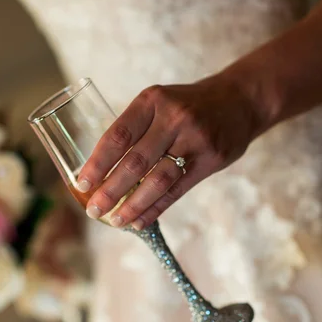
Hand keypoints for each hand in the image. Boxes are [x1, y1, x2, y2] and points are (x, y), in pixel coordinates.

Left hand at [76, 74, 267, 229]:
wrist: (240, 100)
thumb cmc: (186, 105)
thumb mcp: (158, 103)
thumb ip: (134, 129)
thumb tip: (98, 170)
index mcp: (152, 101)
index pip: (117, 136)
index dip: (97, 162)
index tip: (82, 183)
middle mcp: (173, 118)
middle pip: (135, 162)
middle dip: (110, 190)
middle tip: (93, 210)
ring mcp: (195, 139)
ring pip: (157, 180)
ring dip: (132, 205)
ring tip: (115, 220)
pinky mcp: (211, 160)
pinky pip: (177, 191)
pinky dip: (155, 209)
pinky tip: (138, 221)